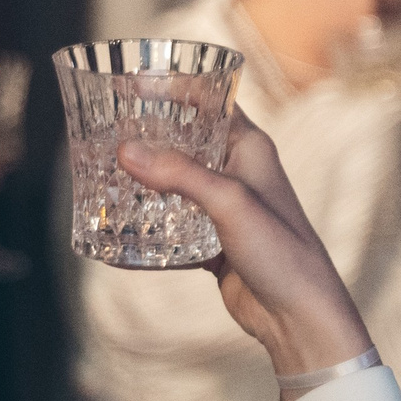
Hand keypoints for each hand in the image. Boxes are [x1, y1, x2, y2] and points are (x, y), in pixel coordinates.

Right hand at [117, 109, 370, 381]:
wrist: (299, 317)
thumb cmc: (281, 251)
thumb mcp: (231, 203)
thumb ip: (179, 175)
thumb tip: (125, 151)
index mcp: (249, 148)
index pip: (210, 101)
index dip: (174, 87)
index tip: (131, 82)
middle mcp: (236, 172)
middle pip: (184, 140)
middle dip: (146, 135)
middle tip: (104, 131)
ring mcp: (223, 208)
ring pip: (173, 184)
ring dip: (142, 182)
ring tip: (101, 176)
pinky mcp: (211, 242)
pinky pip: (170, 228)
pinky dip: (146, 229)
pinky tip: (117, 232)